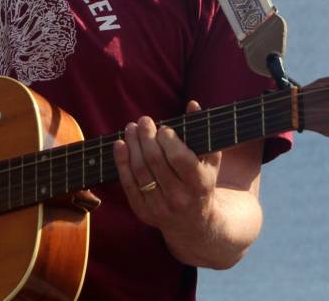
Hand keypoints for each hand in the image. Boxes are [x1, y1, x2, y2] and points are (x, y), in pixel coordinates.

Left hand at [114, 100, 220, 235]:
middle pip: (155, 161)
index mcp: (199, 183)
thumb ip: (201, 132)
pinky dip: (121, 163)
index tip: (163, 127)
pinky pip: (128, 184)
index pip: (179, 157)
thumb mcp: (209, 161)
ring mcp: (160, 206)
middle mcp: (179, 197)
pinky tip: (119, 145)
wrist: (195, 224)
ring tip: (131, 128)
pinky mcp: (143, 212)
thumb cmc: (203, 184)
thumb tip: (191, 104)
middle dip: (146, 137)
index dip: (168, 139)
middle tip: (144, 120)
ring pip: (139, 171)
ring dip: (132, 146)